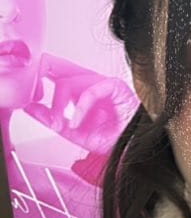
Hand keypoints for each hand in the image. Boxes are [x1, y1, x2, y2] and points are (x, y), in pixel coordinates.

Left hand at [24, 51, 138, 152]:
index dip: (39, 79)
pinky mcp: (115, 86)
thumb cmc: (114, 140)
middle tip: (33, 96)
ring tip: (61, 124)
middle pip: (59, 68)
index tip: (29, 98)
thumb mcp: (75, 133)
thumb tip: (30, 108)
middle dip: (42, 77)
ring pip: (70, 81)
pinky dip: (80, 108)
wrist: (134, 149)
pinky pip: (90, 91)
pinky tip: (77, 122)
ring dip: (60, 105)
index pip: (55, 73)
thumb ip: (53, 120)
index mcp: (81, 90)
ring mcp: (103, 83)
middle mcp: (90, 83)